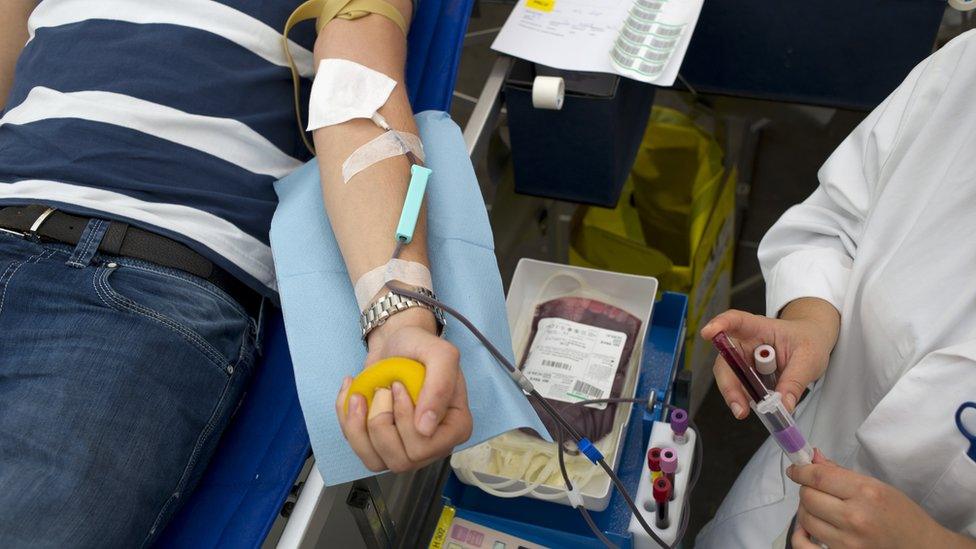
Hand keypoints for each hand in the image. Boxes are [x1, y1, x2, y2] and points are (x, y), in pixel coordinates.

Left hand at [336, 309, 472, 472]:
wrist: (396, 342)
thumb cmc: (419, 347)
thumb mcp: (439, 353)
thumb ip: (440, 386)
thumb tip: (425, 429)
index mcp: (455, 428)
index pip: (424, 447)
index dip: (404, 419)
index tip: (398, 385)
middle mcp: (432, 446)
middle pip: (401, 460)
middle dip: (381, 420)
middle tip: (384, 389)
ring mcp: (405, 449)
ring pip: (375, 461)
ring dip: (360, 425)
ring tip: (361, 395)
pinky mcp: (380, 447)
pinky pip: (358, 449)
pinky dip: (347, 421)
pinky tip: (353, 396)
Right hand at [700, 298, 839, 418]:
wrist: (812, 341)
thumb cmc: (809, 341)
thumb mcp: (808, 360)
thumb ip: (795, 382)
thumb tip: (783, 406)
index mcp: (760, 327)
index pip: (737, 321)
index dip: (720, 324)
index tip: (708, 333)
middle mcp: (745, 342)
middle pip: (726, 360)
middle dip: (729, 384)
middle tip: (738, 407)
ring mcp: (744, 359)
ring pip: (730, 377)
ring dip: (736, 395)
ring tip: (746, 411)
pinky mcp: (746, 374)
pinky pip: (740, 387)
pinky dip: (745, 399)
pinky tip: (755, 406)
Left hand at [787, 450, 968, 548]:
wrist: (922, 548)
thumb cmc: (903, 516)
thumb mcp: (878, 486)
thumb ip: (841, 473)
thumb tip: (813, 458)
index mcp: (866, 493)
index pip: (819, 476)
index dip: (801, 470)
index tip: (796, 469)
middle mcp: (855, 518)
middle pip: (808, 496)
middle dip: (807, 489)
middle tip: (815, 489)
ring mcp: (848, 542)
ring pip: (805, 518)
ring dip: (806, 509)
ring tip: (819, 508)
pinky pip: (804, 547)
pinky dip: (800, 536)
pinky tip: (807, 529)